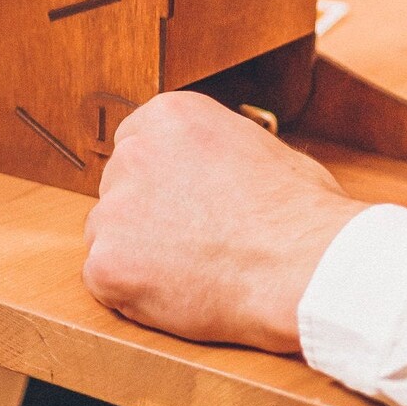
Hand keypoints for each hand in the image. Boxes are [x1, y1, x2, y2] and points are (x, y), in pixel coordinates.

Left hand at [83, 92, 362, 351]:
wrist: (300, 265)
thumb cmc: (297, 211)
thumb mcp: (261, 147)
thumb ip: (215, 150)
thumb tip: (211, 168)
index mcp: (172, 115)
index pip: (137, 140)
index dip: (160, 176)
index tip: (179, 198)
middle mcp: (135, 152)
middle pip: (118, 186)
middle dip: (145, 212)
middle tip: (189, 238)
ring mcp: (115, 209)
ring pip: (108, 233)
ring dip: (137, 252)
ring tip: (191, 268)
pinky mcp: (106, 263)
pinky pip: (105, 279)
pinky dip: (133, 291)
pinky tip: (178, 290)